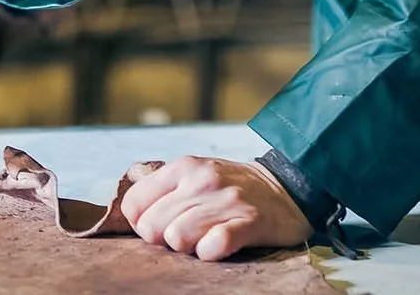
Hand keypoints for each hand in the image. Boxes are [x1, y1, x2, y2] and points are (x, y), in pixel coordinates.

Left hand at [120, 156, 312, 261]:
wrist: (285, 187)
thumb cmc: (231, 187)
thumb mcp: (195, 174)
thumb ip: (164, 190)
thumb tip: (134, 216)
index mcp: (183, 167)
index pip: (134, 204)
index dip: (141, 223)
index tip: (158, 228)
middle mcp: (201, 180)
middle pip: (153, 226)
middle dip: (163, 240)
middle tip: (184, 237)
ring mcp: (226, 200)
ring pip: (178, 237)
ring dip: (187, 247)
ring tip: (203, 241)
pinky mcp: (249, 222)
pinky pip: (214, 245)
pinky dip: (210, 251)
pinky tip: (217, 246)